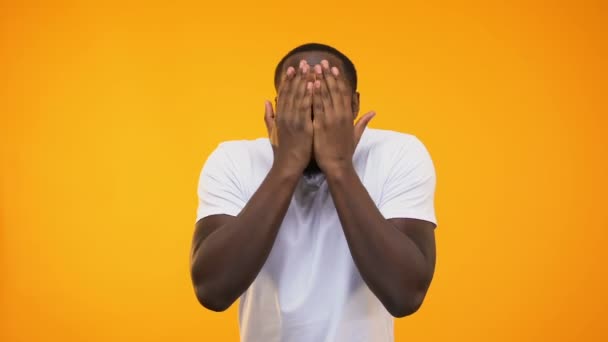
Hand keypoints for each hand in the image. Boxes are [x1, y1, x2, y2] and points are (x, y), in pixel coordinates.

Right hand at [264, 60, 314, 175]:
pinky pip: (307, 108)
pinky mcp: (303, 127)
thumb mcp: (272, 132)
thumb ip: (269, 116)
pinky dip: (310, 95)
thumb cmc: (282, 150)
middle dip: (298, 76)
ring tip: (310, 68)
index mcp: (279, 117)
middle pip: (292, 92)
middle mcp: (285, 116)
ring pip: (299, 97)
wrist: (287, 165)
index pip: (283, 94)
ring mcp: (294, 121)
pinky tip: (314, 84)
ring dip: (305, 81)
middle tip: (304, 62)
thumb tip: (266, 101)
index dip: (288, 80)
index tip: (292, 68)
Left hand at [311, 60, 375, 174]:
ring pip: (325, 95)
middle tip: (322, 62)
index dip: (339, 79)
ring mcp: (330, 119)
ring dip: (319, 80)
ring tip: (314, 68)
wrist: (338, 165)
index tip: (334, 68)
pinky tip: (310, 84)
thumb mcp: (356, 134)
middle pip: (334, 90)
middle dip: (328, 75)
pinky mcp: (320, 125)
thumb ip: (363, 121)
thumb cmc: (345, 151)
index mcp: (349, 115)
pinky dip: (313, 94)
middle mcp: (340, 114)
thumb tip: (373, 112)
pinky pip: (316, 106)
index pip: (344, 92)